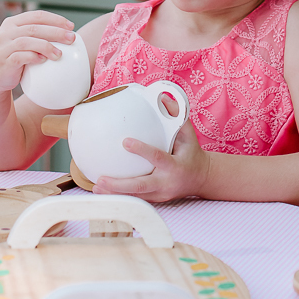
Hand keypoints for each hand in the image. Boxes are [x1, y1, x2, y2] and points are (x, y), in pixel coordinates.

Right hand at [0, 10, 74, 94]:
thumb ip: (38, 34)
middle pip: (35, 28)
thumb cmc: (15, 56)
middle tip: (71, 38)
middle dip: (56, 32)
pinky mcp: (4, 60)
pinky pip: (20, 57)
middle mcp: (7, 32)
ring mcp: (4, 46)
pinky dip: (33, 57)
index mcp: (13, 22)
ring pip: (27, 41)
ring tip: (59, 54)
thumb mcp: (24, 41)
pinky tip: (43, 60)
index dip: (55, 19)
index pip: (37, 16)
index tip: (70, 26)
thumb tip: (68, 34)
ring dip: (46, 46)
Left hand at [91, 122, 209, 203]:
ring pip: (135, 197)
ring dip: (115, 193)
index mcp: (175, 165)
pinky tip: (103, 192)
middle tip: (101, 179)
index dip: (142, 150)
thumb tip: (162, 97)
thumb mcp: (188, 135)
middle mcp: (166, 183)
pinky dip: (119, 196)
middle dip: (120, 185)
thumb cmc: (191, 153)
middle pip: (141, 187)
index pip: (157, 157)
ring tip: (96, 187)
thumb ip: (177, 117)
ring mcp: (160, 194)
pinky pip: (135, 199)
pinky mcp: (155, 200)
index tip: (125, 142)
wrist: (202, 179)